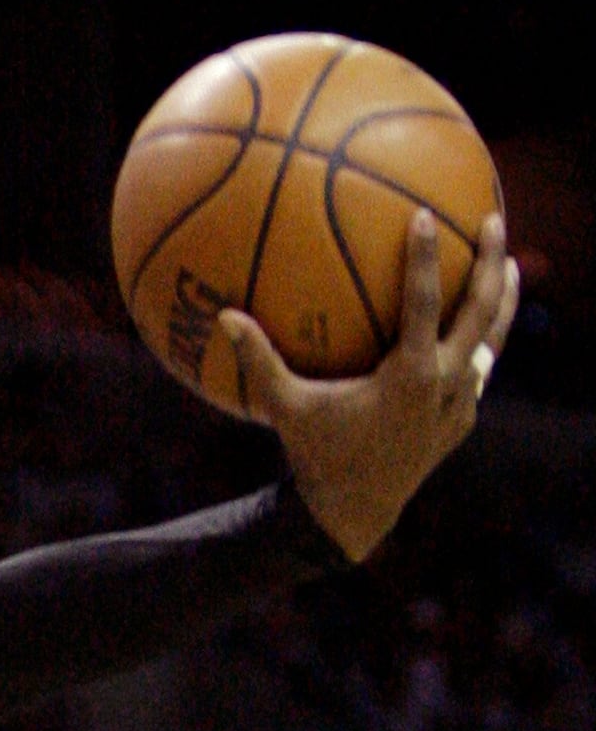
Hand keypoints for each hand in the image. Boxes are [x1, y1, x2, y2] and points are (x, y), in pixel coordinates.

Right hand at [222, 209, 520, 561]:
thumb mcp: (284, 406)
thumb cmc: (314, 455)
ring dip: (503, 301)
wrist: (354, 514)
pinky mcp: (461, 419)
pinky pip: (478, 371)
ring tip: (505, 266)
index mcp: (410, 374)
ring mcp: (460, 403)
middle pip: (482, 312)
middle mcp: (446, 384)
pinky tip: (473, 330)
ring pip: (492, 341)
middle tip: (494, 219)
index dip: (423, 256)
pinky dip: (480, 343)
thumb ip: (259, 360)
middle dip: (491, 263)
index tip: (424, 217)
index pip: (423, 302)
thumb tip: (224, 315)